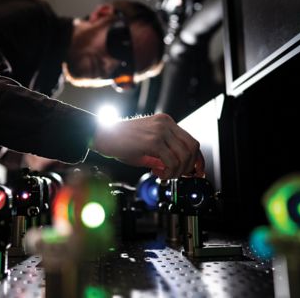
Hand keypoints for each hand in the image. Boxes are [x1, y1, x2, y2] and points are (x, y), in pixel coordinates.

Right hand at [90, 113, 204, 178]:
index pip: (191, 141)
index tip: (197, 171)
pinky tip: (157, 173)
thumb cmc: (120, 141)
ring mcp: (160, 131)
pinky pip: (171, 161)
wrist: (102, 135)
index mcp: (165, 122)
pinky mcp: (153, 141)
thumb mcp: (145, 147)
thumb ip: (162, 156)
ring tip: (164, 175)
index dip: (197, 159)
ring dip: (177, 171)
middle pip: (192, 147)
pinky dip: (168, 172)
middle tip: (177, 175)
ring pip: (184, 156)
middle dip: (189, 167)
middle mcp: (165, 124)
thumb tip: (175, 169)